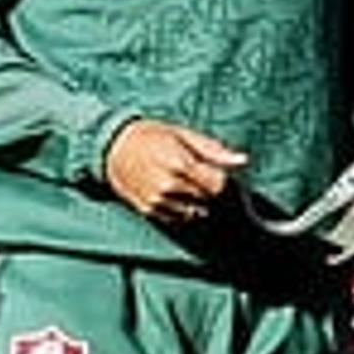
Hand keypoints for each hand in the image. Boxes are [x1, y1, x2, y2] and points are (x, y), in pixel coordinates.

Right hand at [107, 119, 247, 227]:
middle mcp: (169, 186)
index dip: (226, 182)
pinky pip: (178, 218)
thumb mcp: (184, 135)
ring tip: (191, 185)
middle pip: (209, 200)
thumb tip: (242, 160)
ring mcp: (157, 201)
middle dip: (214, 192)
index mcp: (181, 164)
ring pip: (195, 212)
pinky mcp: (148, 210)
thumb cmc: (151, 136)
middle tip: (207, 178)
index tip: (224, 175)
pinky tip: (179, 194)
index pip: (218, 186)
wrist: (112, 147)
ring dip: (201, 202)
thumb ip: (214, 151)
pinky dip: (184, 209)